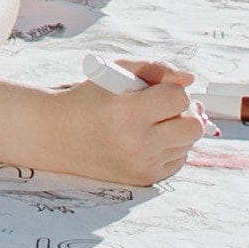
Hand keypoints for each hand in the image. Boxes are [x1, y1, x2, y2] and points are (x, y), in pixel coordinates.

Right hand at [32, 63, 204, 193]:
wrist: (56, 135)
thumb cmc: (87, 100)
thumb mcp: (115, 72)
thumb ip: (155, 68)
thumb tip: (189, 79)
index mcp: (127, 112)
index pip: (178, 98)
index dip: (170, 90)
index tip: (155, 91)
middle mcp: (136, 143)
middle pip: (192, 126)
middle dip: (184, 112)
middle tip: (164, 108)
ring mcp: (140, 165)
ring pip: (188, 144)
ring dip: (177, 130)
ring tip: (154, 123)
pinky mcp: (142, 179)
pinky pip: (178, 162)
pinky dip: (171, 148)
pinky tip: (151, 140)